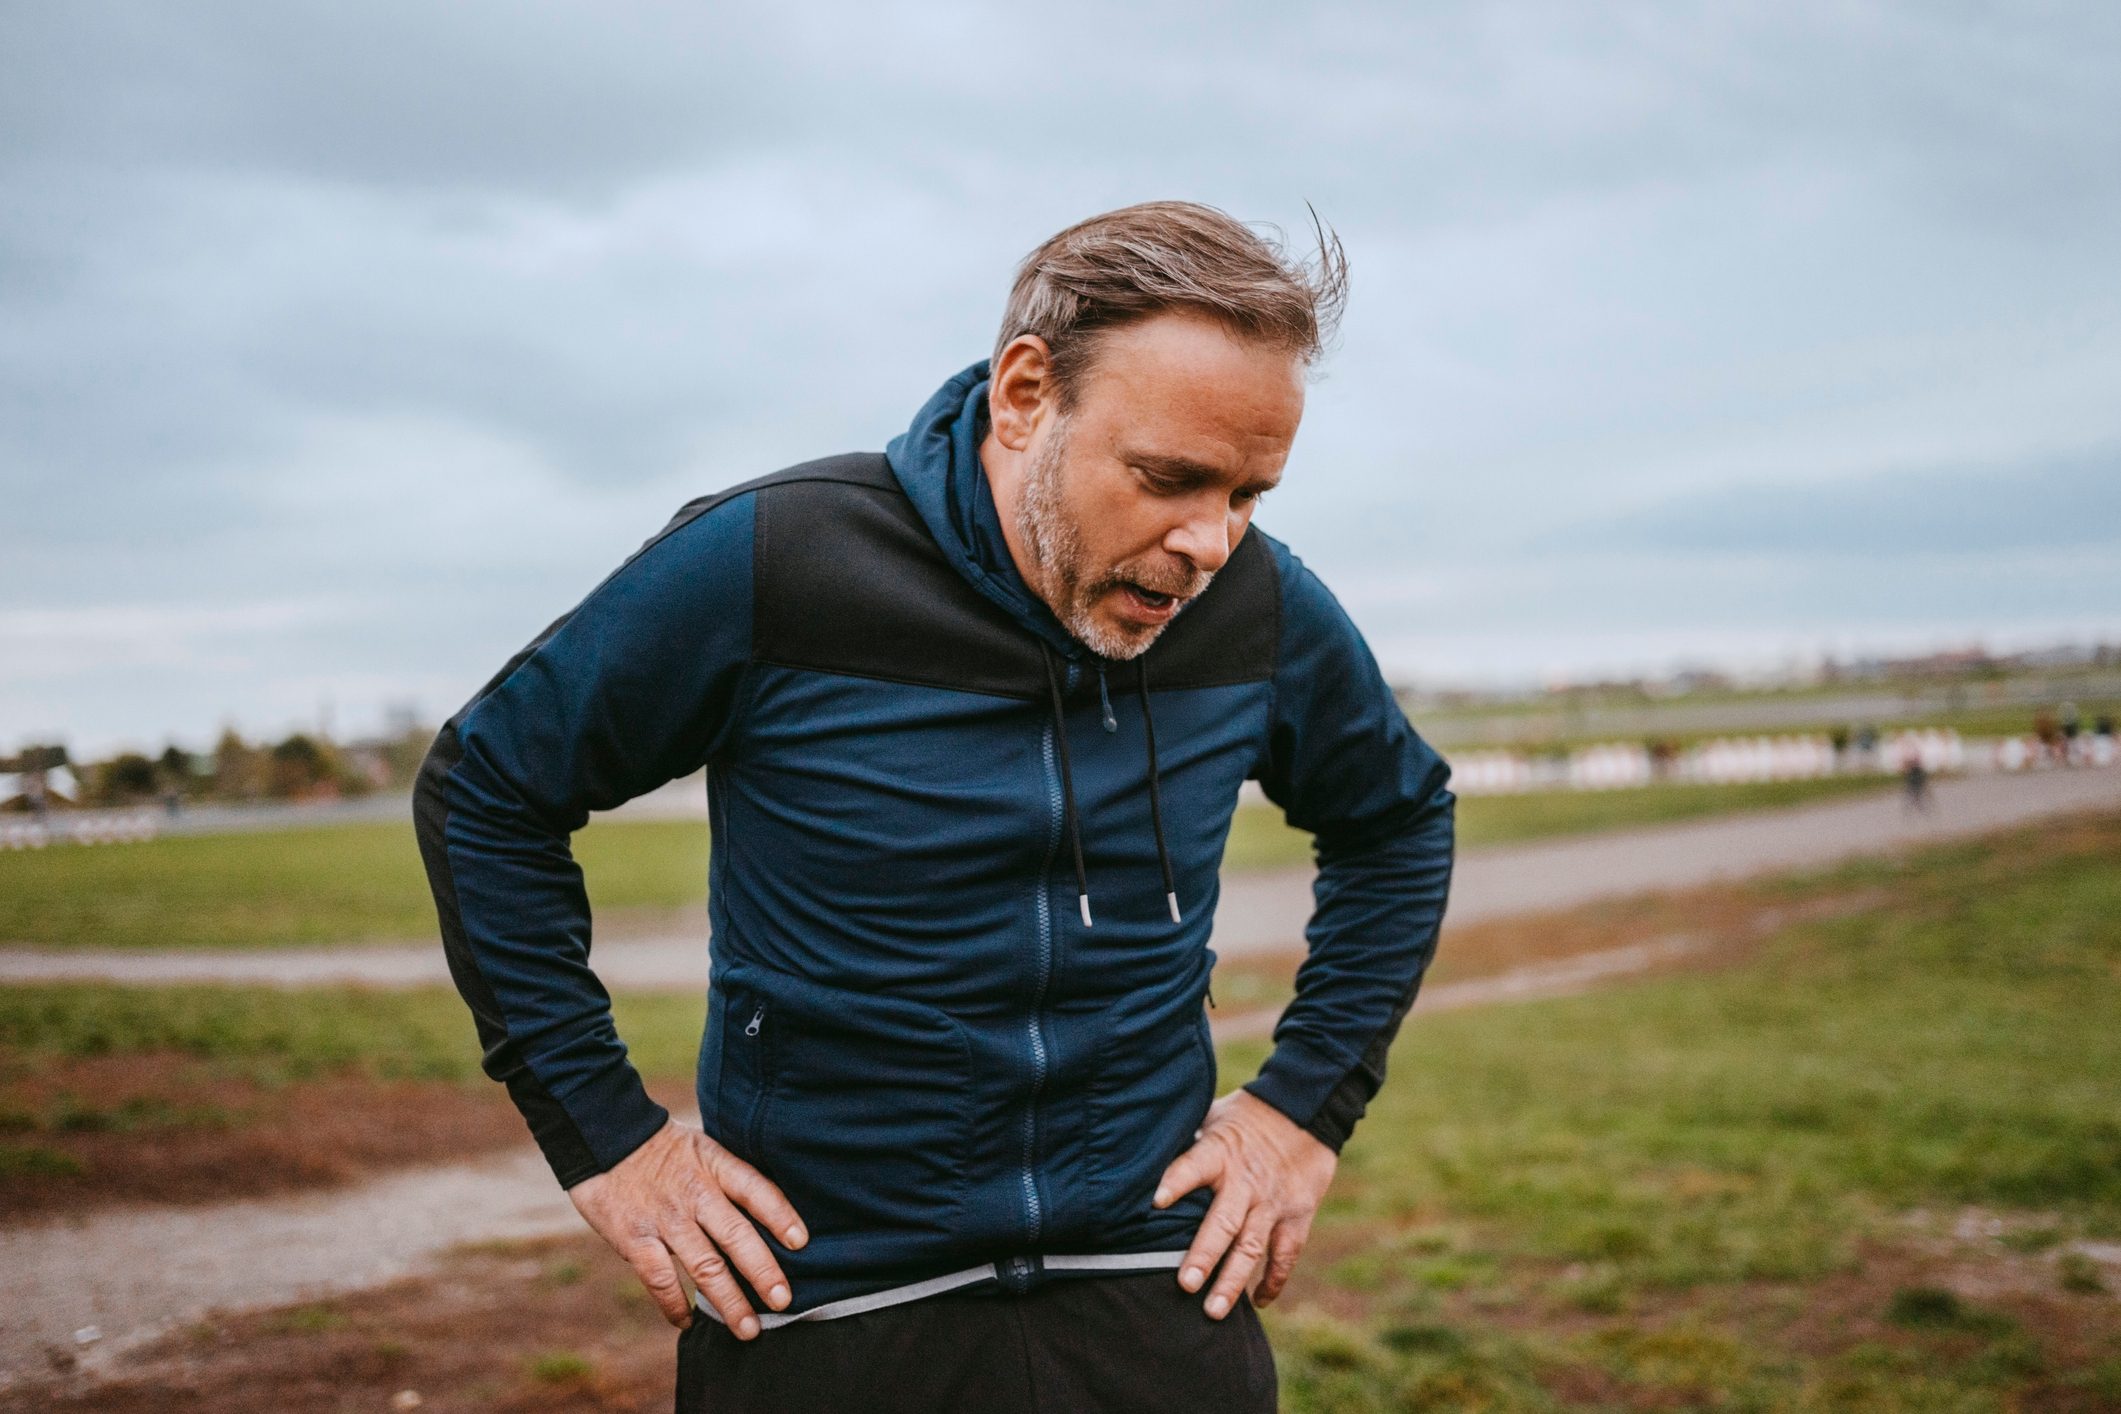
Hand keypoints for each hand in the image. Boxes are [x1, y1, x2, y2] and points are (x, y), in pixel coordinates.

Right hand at [567, 1118, 807, 1338]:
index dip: (780, 1215)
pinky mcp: (634, 1239)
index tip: (801, 1242)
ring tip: (748, 1329)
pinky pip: (659, 1279)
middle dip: (762, 1271)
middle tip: (784, 1301)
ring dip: (728, 1301)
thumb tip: (764, 1218)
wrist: (602, 1136)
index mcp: (714, 1165)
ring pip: (703, 1265)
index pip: (754, 1189)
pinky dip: (675, 1305)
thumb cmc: (660, 1147)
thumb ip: (727, 1179)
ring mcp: (664, 1218)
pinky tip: (688, 1321)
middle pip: (735, 1235)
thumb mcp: (701, 1148)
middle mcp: (694, 1193)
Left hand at [1151, 1088, 1337, 1317]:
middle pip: (1224, 1222)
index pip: (1193, 1167)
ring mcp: (1273, 1202)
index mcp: (1220, 1152)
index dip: (1175, 1182)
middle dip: (1205, 1255)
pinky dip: (1273, 1280)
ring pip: (1252, 1246)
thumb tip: (1140, 1157)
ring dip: (1233, 1280)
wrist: (1305, 1111)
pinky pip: (1285, 1254)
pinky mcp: (1297, 1215)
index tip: (1155, 1201)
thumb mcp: (1212, 1117)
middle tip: (1185, 1285)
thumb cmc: (1244, 1117)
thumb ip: (1185, 1141)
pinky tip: (1257, 1302)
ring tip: (1214, 1311)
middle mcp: (1245, 1182)